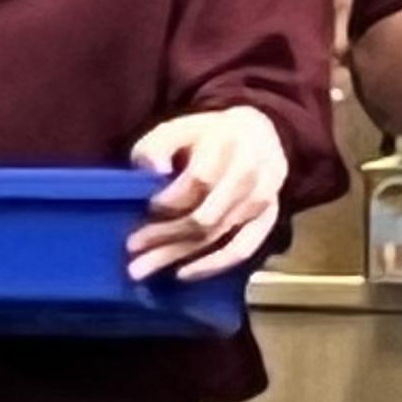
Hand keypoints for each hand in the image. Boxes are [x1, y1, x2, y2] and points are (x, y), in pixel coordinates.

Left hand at [129, 108, 288, 282]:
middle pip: (207, 216)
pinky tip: (184, 273)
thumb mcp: (176, 128)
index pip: (199, 180)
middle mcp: (251, 172)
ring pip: (219, 235)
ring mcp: (264, 197)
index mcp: (228, 142)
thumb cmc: (207, 135)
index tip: (143, 208)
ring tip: (144, 269)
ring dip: (180, 254)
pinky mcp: (270, 216)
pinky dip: (213, 265)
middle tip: (131, 250)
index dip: (169, 199)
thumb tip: (153, 172)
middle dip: (165, 236)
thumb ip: (157, 147)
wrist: (257, 133)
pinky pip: (243, 248)